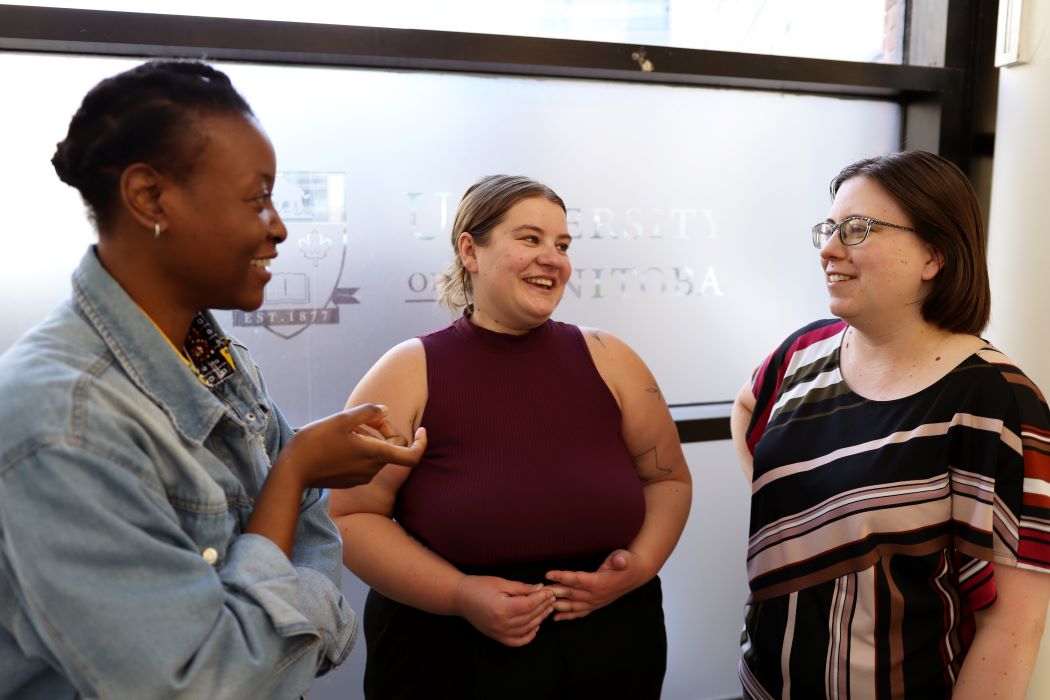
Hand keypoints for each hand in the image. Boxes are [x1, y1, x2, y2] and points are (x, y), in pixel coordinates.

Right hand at [278, 403, 425, 489]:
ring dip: (370, 437)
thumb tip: (386, 411)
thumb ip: (369, 412)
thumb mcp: (343, 419)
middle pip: (392, 447)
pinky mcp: (350, 480)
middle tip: (366, 418)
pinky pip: (365, 461)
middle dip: (384, 429)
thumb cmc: (316, 441)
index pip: (412, 456)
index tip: (421, 429)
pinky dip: (361, 448)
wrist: (292, 470)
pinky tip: (342, 440)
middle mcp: (372, 469)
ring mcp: (361, 477)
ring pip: (378, 453)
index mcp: (375, 455)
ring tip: (349, 428)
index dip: (422, 442)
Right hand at [452, 575, 554, 646]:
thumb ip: (521, 588)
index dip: (541, 598)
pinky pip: (517, 641)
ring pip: (526, 629)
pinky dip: (528, 636)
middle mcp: (501, 624)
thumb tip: (540, 588)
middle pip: (530, 617)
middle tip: (552, 598)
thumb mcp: (501, 582)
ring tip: (547, 608)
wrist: (459, 597)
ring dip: (539, 619)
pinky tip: (535, 627)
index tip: (549, 591)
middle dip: (543, 607)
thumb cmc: (478, 586)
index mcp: (501, 608)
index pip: (529, 605)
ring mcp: (498, 632)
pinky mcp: (496, 637)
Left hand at [544, 549, 645, 620]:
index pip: (577, 579)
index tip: (548, 573)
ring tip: (540, 605)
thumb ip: (620, 560)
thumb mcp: (625, 557)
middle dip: (553, 592)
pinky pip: (578, 613)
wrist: (636, 573)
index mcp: (599, 582)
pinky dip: (567, 616)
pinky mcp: (595, 605)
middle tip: (536, 591)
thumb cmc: (628, 562)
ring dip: (556, 605)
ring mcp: (595, 602)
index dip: (562, 576)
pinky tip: (555, 618)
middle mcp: (596, 595)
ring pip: (571, 606)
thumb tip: (620, 560)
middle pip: (570, 594)